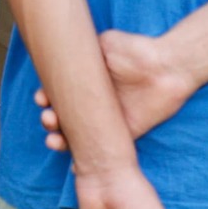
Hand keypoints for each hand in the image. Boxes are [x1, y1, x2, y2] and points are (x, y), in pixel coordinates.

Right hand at [36, 31, 199, 151]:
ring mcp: (107, 120)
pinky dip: (84, 160)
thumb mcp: (104, 44)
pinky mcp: (123, 135)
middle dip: (50, 121)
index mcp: (87, 83)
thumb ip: (85, 50)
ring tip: (54, 140)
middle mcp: (94, 103)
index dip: (46, 98)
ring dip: (60, 140)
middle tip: (48, 119)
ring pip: (77, 136)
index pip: (60, 94)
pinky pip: (101, 151)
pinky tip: (74, 164)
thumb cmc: (135, 51)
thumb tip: (63, 52)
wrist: (166, 66)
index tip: (40, 99)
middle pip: (63, 117)